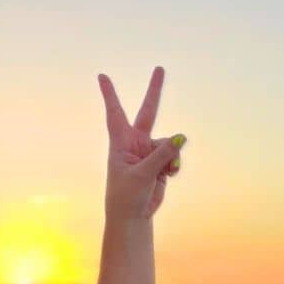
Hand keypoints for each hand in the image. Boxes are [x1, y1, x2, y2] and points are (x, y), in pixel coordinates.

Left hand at [98, 65, 186, 221]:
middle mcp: (135, 143)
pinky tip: (169, 175)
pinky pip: (174, 155)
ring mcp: (148, 151)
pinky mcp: (160, 162)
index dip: (109, 94)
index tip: (101, 76)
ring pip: (168, 142)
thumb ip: (161, 155)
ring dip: (170, 156)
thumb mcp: (142, 175)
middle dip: (154, 91)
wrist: (133, 216)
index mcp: (121, 143)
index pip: (115, 113)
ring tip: (165, 171)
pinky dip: (174, 164)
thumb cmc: (126, 196)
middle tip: (160, 68)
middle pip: (148, 111)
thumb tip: (181, 137)